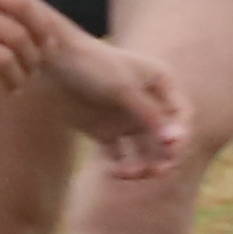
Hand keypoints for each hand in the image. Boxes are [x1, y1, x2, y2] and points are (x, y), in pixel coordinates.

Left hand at [45, 27, 193, 179]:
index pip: (181, 116)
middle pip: (166, 138)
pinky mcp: (105, 131)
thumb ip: (150, 115)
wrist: (51, 60)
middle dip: (164, 156)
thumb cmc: (92, 65)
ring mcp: (126, 118)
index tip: (171, 150)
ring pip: (144, 150)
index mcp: (161, 85)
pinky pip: (119, 155)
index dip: (181, 135)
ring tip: (129, 173)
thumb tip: (175, 141)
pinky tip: (114, 171)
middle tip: (157, 171)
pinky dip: (120, 166)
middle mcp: (148, 104)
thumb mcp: (122, 88)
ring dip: (143, 165)